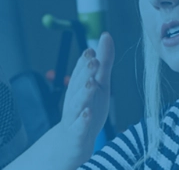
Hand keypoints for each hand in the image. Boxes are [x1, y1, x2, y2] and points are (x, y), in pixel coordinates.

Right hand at [55, 32, 114, 157]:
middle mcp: (75, 98)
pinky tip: (88, 113)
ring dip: (84, 93)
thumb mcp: (100, 84)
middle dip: (85, 72)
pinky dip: (83, 120)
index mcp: (80, 85)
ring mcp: (74, 116)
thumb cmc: (88, 109)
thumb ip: (103, 62)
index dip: (86, 61)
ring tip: (91, 84)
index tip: (91, 50)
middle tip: (94, 61)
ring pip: (77, 103)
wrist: (73, 142)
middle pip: (79, 83)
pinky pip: (79, 126)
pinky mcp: (77, 133)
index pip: (81, 70)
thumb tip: (105, 35)